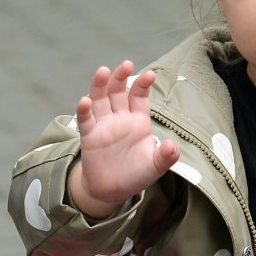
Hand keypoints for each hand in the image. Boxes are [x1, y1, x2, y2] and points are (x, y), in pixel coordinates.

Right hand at [68, 61, 177, 219]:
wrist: (112, 190)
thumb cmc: (136, 174)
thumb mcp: (155, 166)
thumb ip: (165, 156)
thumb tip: (172, 146)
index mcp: (138, 120)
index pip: (139, 96)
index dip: (143, 84)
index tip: (151, 74)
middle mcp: (120, 117)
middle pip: (118, 91)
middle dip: (121, 77)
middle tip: (126, 64)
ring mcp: (103, 125)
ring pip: (100, 99)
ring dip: (100, 85)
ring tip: (103, 71)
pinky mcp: (89, 136)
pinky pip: (86, 120)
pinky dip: (84, 110)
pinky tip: (85, 101)